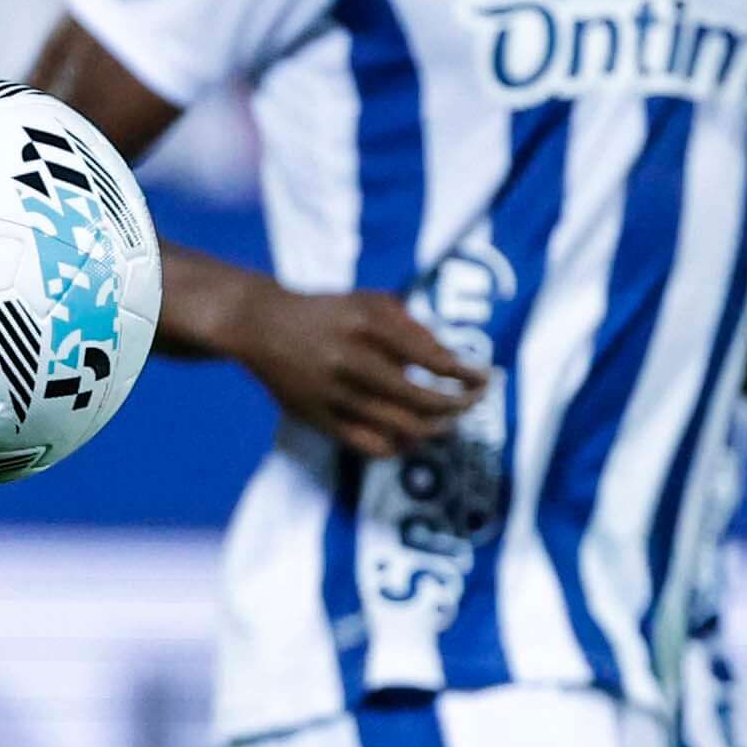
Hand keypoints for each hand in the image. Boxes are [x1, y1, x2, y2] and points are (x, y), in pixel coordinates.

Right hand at [230, 284, 488, 454]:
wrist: (260, 326)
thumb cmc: (326, 311)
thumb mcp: (369, 301)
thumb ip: (411, 325)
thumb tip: (450, 361)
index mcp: (368, 325)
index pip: (433, 358)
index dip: (467, 374)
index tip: (486, 378)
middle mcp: (352, 360)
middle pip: (423, 399)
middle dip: (460, 405)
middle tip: (474, 402)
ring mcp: (334, 394)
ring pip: (402, 427)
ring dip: (435, 428)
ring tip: (448, 421)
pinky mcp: (319, 419)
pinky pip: (372, 445)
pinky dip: (400, 446)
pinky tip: (412, 437)